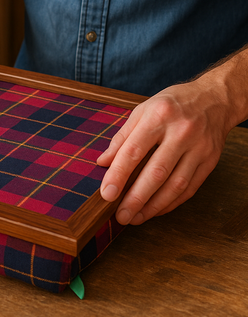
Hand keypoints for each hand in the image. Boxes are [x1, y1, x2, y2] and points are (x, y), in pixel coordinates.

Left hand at [97, 79, 232, 224]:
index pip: (134, 150)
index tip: (107, 194)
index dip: (118, 174)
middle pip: (156, 172)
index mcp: (158, 116)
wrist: (214, 98)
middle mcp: (181, 132)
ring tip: (136, 218)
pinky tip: (156, 210)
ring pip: (176, 184)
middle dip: (136, 198)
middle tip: (121, 216)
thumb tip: (102, 162)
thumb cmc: (172, 104)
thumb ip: (122, 137)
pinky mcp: (210, 161)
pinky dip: (171, 203)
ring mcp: (199, 148)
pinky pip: (190, 188)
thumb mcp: (142, 111)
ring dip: (154, 206)